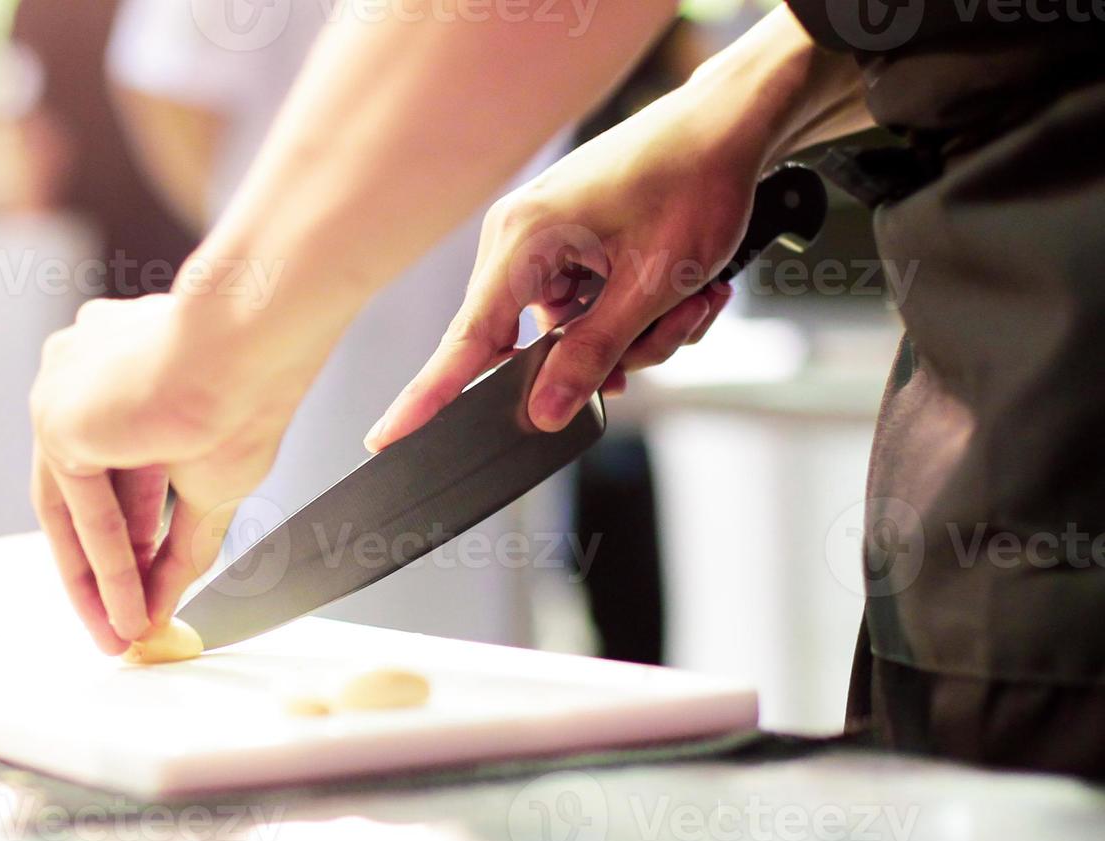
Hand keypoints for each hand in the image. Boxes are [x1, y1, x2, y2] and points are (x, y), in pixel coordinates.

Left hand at [29, 294, 297, 653]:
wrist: (248, 344)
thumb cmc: (248, 383)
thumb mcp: (213, 483)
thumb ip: (183, 541)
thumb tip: (171, 598)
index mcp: (114, 370)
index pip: (105, 472)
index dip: (126, 538)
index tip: (140, 589)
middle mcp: (80, 377)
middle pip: (81, 494)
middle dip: (104, 569)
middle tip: (121, 623)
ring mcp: (63, 392)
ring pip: (77, 506)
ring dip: (103, 576)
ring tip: (125, 629)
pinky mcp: (57, 417)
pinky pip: (82, 509)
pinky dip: (106, 563)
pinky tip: (129, 605)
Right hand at [365, 87, 761, 447]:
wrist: (727, 127)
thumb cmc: (695, 182)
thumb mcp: (652, 283)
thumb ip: (593, 353)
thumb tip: (546, 410)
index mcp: (524, 240)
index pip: (467, 340)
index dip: (428, 397)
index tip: (388, 438)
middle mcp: (519, 239)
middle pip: (532, 346)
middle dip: (609, 354)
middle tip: (670, 326)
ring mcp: (541, 243)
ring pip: (571, 334)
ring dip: (637, 332)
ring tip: (692, 297)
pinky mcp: (566, 246)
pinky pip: (586, 310)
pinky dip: (635, 312)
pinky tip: (682, 289)